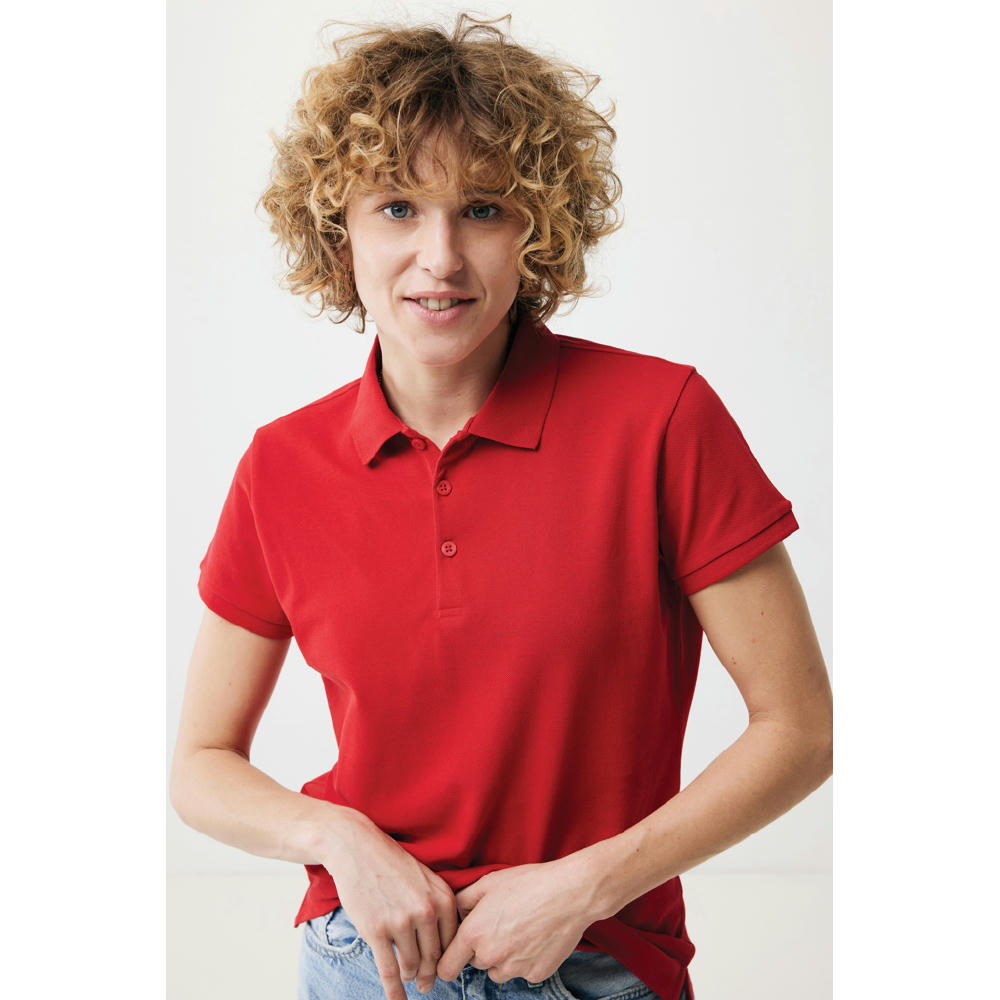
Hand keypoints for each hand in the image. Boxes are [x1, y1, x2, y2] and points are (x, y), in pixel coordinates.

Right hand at [321, 811, 459, 997]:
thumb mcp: (425, 878)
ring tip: (409, 978)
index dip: (446, 959)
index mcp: (441, 897)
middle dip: (430, 975)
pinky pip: (389, 970)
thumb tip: (443, 943)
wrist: (357, 848)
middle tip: (427, 984)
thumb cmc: (391, 863)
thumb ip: (437, 906)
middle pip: (433, 957)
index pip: (452, 941)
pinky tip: (398, 999)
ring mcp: (400, 922)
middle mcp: (425, 911)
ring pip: (412, 965)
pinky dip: (394, 990)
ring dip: (410, 977)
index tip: (442, 969)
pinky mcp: (376, 931)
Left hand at [436, 857, 596, 985]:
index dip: (448, 962)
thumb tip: (454, 913)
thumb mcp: (489, 882)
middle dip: (482, 949)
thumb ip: (463, 900)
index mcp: (474, 934)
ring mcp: (514, 968)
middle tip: (500, 924)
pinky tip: (536, 937)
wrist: (569, 893)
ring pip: (499, 970)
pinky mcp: (536, 974)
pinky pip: (523, 971)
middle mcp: (491, 957)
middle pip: (476, 963)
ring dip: (503, 957)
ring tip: (520, 929)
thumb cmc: (528, 883)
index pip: (447, 967)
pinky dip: (526, 959)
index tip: (454, 956)